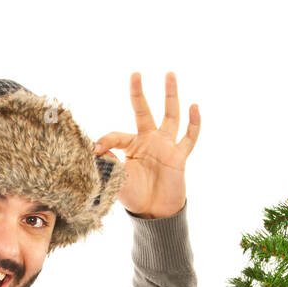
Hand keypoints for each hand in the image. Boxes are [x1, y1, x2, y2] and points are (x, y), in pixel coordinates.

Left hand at [93, 72, 198, 219]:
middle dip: (138, 93)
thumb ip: (108, 165)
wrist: (154, 213)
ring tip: (169, 74)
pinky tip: (194, 107)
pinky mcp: (179, 156)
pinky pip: (189, 138)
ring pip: (170, 116)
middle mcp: (148, 141)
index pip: (116, 136)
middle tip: (135, 73)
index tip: (94, 150)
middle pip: (143, 111)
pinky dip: (194, 123)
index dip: (105, 141)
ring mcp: (165, 146)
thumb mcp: (117, 180)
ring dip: (170, 95)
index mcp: (130, 146)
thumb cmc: (135, 196)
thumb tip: (93, 151)